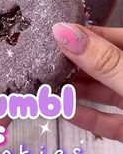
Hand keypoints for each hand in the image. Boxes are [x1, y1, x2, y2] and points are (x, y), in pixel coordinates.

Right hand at [52, 24, 122, 140]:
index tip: (53, 35)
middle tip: (43, 63)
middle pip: (102, 65)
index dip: (83, 35)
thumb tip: (63, 32)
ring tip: (47, 86)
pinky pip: (108, 121)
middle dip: (74, 65)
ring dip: (76, 91)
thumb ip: (102, 60)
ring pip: (103, 93)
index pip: (110, 37)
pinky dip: (88, 117)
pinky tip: (66, 112)